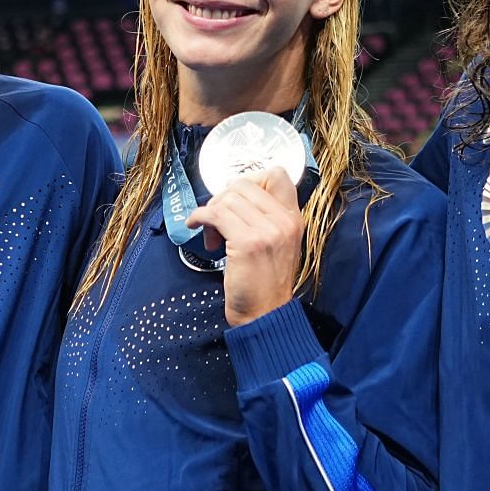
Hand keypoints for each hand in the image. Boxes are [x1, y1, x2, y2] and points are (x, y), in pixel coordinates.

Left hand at [185, 170, 303, 327]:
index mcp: (293, 219)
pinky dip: (199, 216)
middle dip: (223, 198)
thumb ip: (265, 218)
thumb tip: (232, 197)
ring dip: (211, 212)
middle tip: (217, 222)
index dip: (250, 180)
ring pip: (228, 198)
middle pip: (244, 184)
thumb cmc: (265, 283)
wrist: (265, 315)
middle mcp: (284, 221)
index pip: (277, 174)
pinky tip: (195, 227)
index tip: (236, 200)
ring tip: (211, 235)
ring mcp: (267, 231)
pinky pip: (215, 214)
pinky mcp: (247, 243)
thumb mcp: (277, 244)